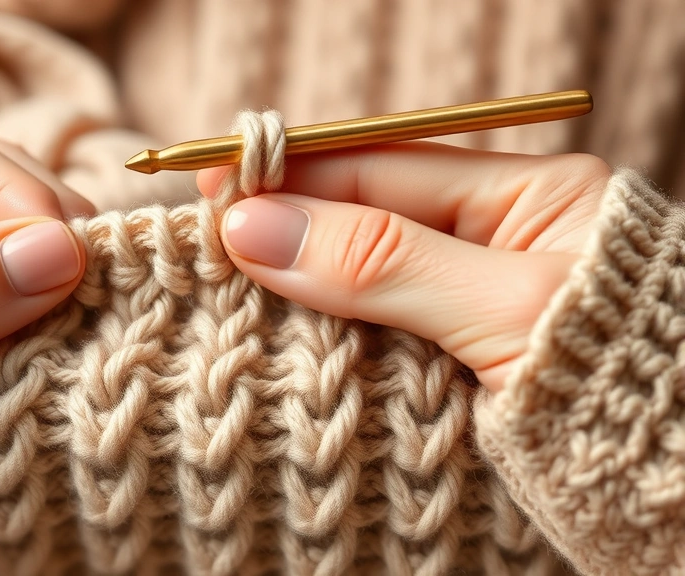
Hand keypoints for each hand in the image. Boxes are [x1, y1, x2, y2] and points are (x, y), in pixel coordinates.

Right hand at [198, 142, 610, 392]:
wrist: (682, 503)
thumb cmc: (623, 389)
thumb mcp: (505, 311)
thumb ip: (382, 262)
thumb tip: (257, 227)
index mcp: (530, 197)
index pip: (383, 163)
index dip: (295, 173)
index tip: (216, 188)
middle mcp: (497, 240)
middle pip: (364, 216)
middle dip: (285, 230)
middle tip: (202, 244)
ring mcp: (472, 301)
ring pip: (361, 280)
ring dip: (297, 289)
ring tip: (223, 291)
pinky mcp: (454, 362)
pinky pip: (375, 335)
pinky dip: (327, 339)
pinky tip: (282, 340)